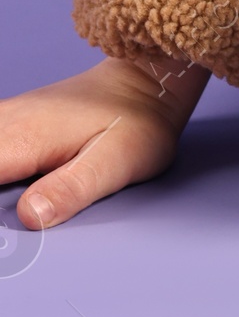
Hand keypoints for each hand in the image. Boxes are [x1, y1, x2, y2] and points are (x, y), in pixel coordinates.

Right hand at [0, 53, 209, 228]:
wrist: (148, 78)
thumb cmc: (137, 122)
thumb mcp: (117, 161)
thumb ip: (72, 188)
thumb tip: (28, 217)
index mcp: (24, 139)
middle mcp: (5, 124)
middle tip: (5, 239)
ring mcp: (5, 119)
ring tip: (6, 205)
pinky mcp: (9, 121)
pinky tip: (7, 182)